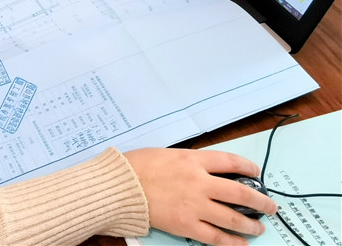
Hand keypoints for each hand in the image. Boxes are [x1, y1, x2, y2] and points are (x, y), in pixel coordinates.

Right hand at [125, 148, 278, 245]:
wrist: (120, 186)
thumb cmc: (138, 166)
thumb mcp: (168, 154)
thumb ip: (190, 163)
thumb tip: (206, 171)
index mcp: (194, 160)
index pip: (231, 162)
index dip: (249, 168)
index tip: (257, 173)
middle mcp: (200, 182)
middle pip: (241, 193)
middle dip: (261, 201)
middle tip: (270, 207)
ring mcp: (195, 205)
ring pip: (233, 218)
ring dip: (251, 224)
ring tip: (259, 228)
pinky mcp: (186, 225)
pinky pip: (215, 237)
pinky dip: (232, 242)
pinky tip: (240, 244)